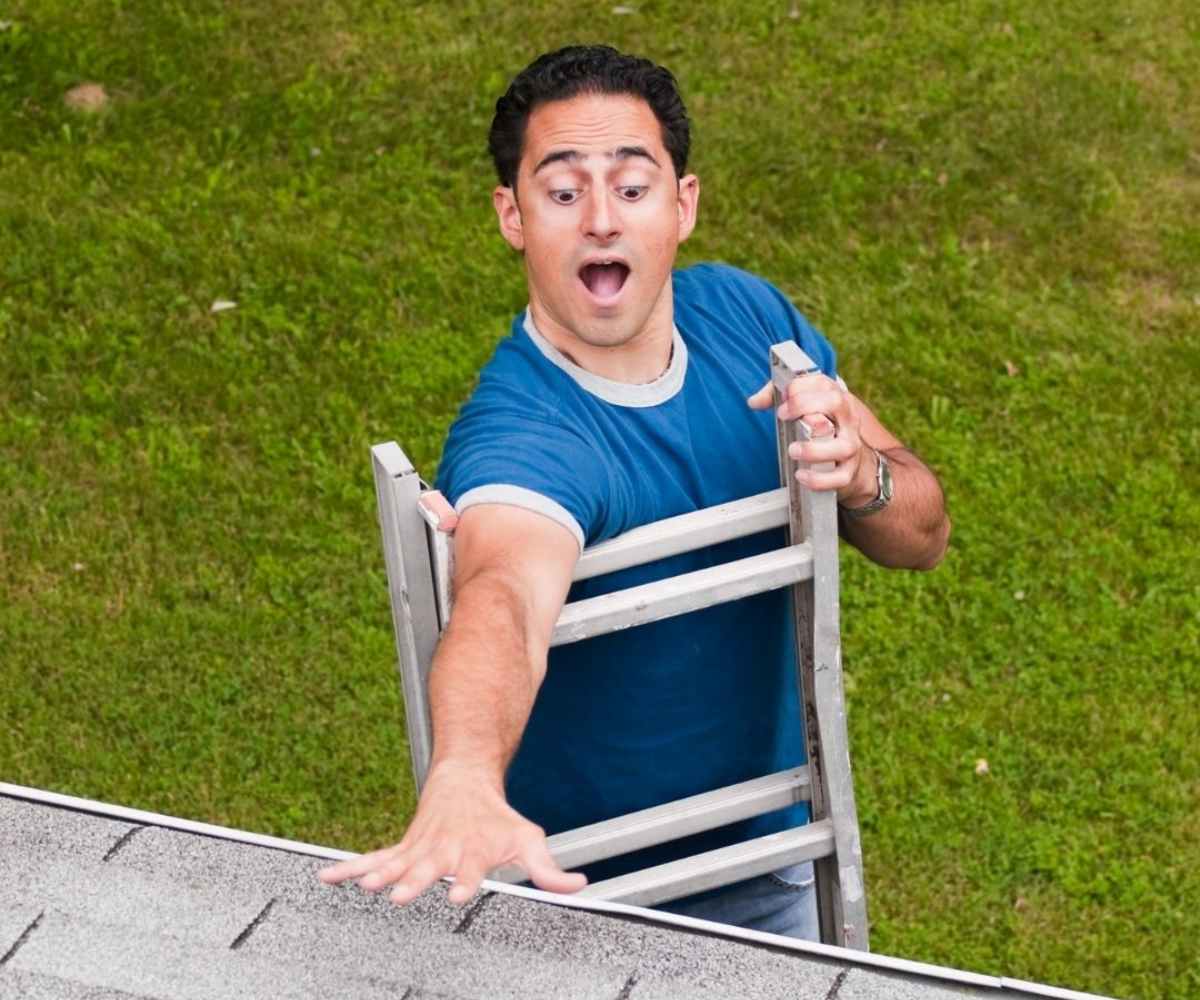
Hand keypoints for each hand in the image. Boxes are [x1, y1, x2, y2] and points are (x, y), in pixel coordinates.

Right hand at [317, 763, 586, 905]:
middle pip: (427, 867)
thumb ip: (548, 870)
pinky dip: (348, 869)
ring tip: (364, 886)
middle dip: (414, 881)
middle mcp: (443, 850)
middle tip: (398, 895)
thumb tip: (579, 886)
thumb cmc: (498, 819)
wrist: (466, 780)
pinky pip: (372, 859)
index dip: (464, 881)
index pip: (470, 869)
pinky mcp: (402, 848)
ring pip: (395, 862)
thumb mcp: (528, 840)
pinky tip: (326, 879)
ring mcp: (419, 849)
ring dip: (378, 874)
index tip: (456, 894)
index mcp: (473, 851)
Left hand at [747, 376, 877, 508]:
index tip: (782, 401)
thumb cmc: (822, 428)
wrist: (853, 460)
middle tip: (784, 416)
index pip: (824, 383)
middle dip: (807, 405)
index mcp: (836, 400)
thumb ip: (777, 397)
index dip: (801, 388)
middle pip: (836, 403)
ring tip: (793, 450)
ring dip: (815, 449)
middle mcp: (847, 419)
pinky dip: (820, 479)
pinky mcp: (848, 471)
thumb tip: (754, 402)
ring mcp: (851, 445)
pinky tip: (801, 475)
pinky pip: (840, 477)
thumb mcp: (805, 408)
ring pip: (843, 445)